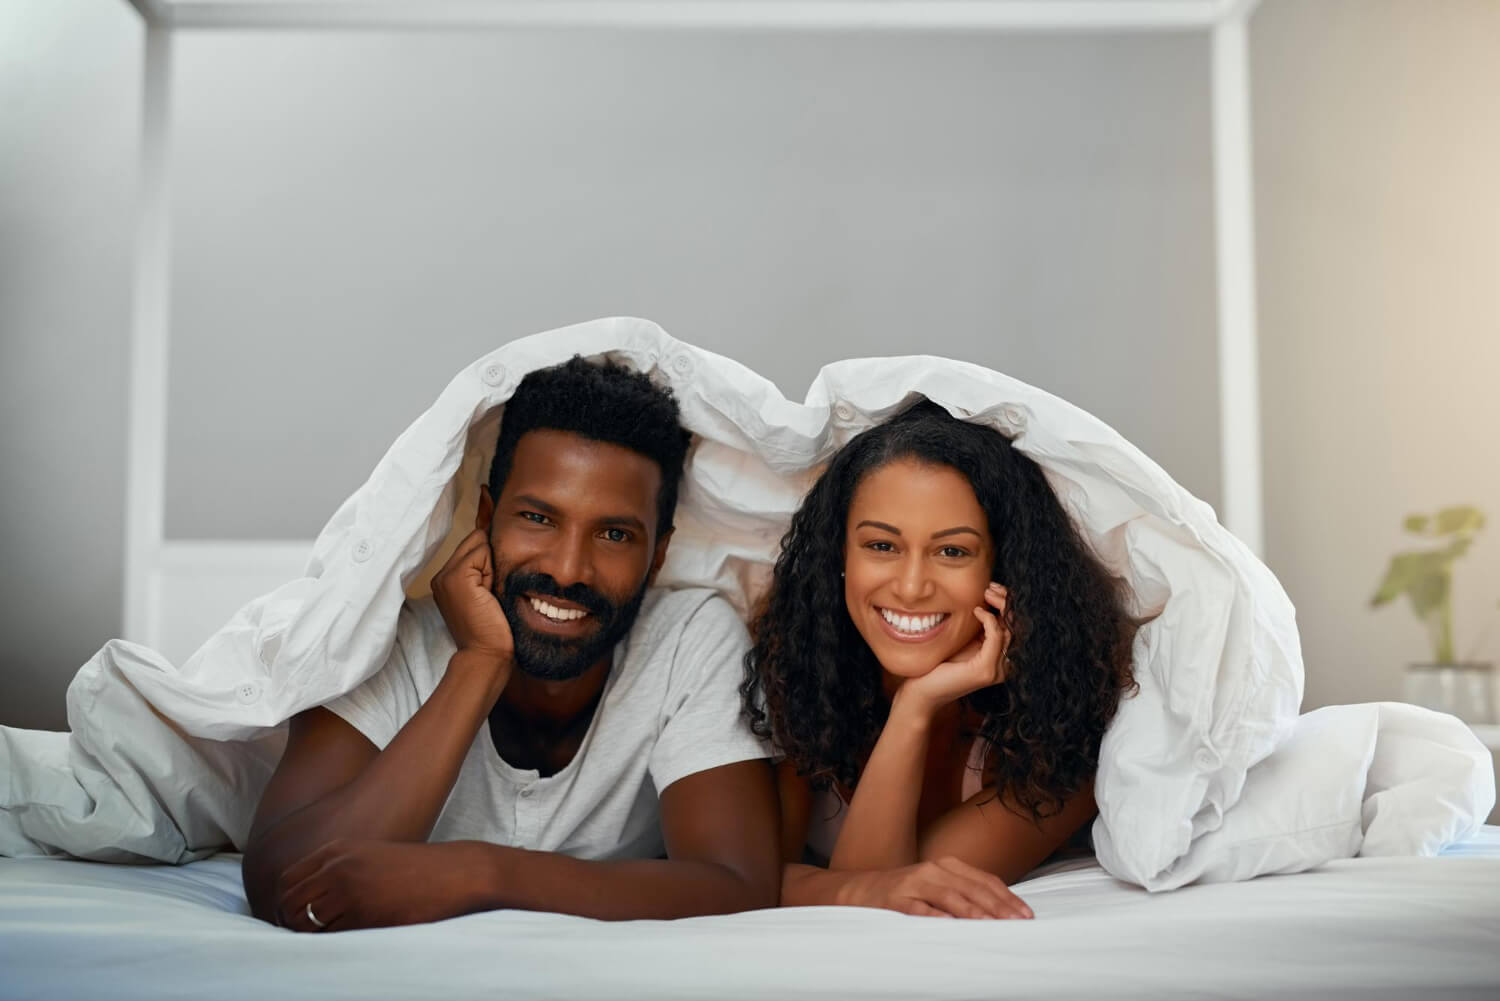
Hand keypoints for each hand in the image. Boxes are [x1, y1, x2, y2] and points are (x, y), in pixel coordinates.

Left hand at [277, 839, 476, 931]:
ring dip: (309, 938)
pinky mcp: (365, 914)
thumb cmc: (415, 870)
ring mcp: (350, 890)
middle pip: (289, 903)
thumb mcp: (369, 857)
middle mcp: (338, 867)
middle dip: (291, 924)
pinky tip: (347, 943)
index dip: (284, 904)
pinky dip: (331, 945)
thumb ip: (337, 871)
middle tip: (306, 938)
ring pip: (305, 923)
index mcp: (336, 850)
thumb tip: (307, 902)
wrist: (455, 873)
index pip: (287, 880)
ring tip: (327, 942)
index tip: (294, 918)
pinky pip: (330, 938)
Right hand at [431, 528, 513, 667]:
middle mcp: (440, 575)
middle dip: (490, 559)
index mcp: (446, 580)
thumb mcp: (487, 593)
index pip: (472, 546)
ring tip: (489, 593)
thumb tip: (496, 540)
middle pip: (475, 540)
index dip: (489, 561)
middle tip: (490, 592)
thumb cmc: (493, 630)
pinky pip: (482, 552)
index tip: (489, 590)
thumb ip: (485, 570)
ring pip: (478, 543)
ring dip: (491, 565)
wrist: (486, 655)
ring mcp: (445, 575)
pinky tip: (489, 593)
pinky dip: (492, 570)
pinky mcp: (455, 577)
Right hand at [837, 856, 1031, 918]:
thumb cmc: (905, 892)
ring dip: (974, 912)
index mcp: (947, 865)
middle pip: (972, 888)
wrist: (859, 890)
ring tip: (993, 924)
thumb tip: (1001, 911)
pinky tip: (951, 926)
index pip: (985, 880)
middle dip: (998, 906)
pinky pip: (920, 909)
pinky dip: (936, 917)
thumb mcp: (937, 886)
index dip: (1007, 897)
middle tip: (1018, 922)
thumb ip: (965, 893)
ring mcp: (914, 884)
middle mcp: (933, 870)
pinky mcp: (897, 899)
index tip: (1026, 914)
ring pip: (950, 897)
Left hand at [898, 583, 1009, 716]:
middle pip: (1017, 626)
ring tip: (986, 593)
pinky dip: (988, 620)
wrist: (922, 691)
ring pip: (1011, 630)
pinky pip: (997, 637)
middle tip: (991, 587)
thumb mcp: (963, 639)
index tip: (993, 588)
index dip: (1008, 604)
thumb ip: (978, 626)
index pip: (1015, 626)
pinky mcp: (986, 670)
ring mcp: (997, 670)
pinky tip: (976, 611)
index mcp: (1000, 657)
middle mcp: (1004, 665)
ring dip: (1001, 606)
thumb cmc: (938, 664)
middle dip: (1007, 602)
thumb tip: (986, 597)